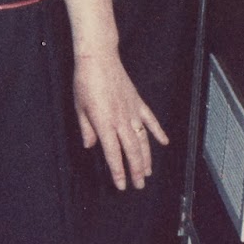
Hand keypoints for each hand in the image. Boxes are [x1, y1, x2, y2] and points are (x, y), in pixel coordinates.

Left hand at [73, 52, 168, 191]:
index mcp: (104, 123)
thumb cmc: (85, 82)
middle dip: (136, 170)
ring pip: (143, 139)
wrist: (98, 58)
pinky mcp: (137, 102)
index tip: (121, 185)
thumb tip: (90, 145)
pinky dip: (158, 132)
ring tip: (148, 172)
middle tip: (139, 185)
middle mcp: (121, 120)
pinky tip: (164, 142)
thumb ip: (86, 129)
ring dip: (147, 157)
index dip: (118, 172)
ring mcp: (132, 111)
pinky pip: (150, 120)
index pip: (113, 154)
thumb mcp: (79, 108)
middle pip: (131, 151)